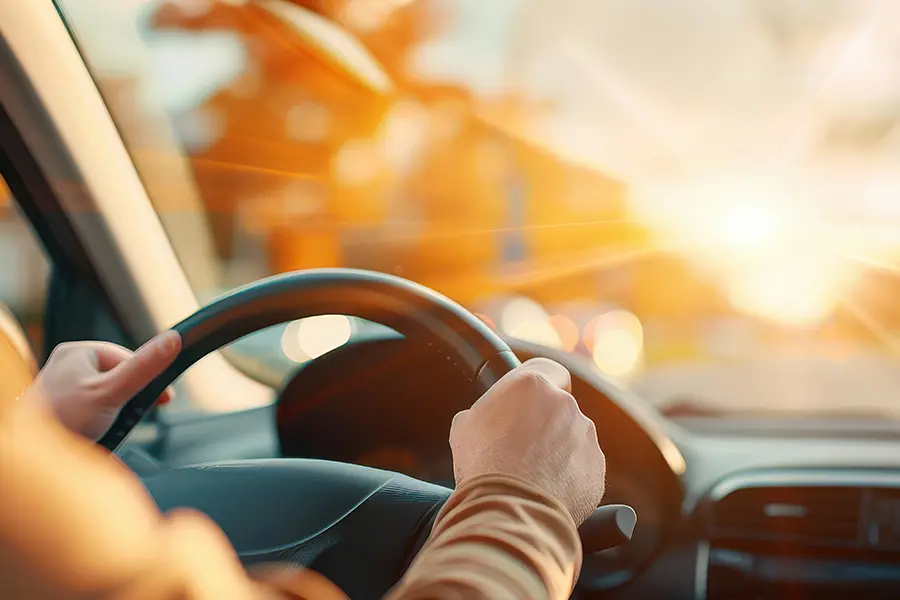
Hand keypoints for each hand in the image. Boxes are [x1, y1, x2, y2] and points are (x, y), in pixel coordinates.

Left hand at [23, 331, 181, 439]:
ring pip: (108, 394)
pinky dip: (101, 421)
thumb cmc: (60, 422)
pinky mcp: (63, 407)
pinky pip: (95, 409)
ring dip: (115, 412)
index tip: (162, 399)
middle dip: (128, 399)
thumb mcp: (111, 392)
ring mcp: (64, 387)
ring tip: (108, 426)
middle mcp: (69, 365)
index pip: (129, 357)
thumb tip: (172, 340)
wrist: (27, 459)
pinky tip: (98, 431)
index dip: (147, 378)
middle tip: (128, 417)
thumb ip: (144, 367)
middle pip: (119, 377)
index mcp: (78, 352)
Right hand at [449, 357, 605, 524]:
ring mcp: (585, 435)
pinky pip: (583, 468)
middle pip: (560, 408)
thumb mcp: (465, 426)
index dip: (542, 386)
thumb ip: (486, 413)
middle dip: (547, 425)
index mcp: (531, 384)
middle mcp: (564, 404)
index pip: (549, 370)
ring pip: (574, 438)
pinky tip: (547, 491)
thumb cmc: (482, 465)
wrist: (509, 508)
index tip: (532, 402)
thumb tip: (487, 420)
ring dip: (560, 451)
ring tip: (533, 476)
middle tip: (523, 448)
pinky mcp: (596, 467)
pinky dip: (570, 477)